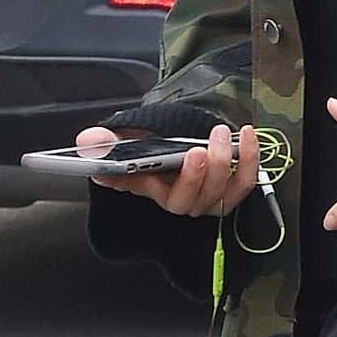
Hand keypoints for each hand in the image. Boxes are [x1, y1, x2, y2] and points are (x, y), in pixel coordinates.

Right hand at [73, 121, 259, 216]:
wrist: (176, 141)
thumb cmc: (150, 146)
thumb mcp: (123, 141)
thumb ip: (104, 143)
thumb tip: (88, 143)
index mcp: (153, 190)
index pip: (148, 193)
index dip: (149, 183)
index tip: (158, 162)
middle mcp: (183, 199)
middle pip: (191, 201)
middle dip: (195, 176)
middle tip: (196, 149)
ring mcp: (209, 196)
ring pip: (220, 195)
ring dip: (224, 166)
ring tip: (222, 135)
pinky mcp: (231, 187)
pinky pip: (244, 183)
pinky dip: (249, 161)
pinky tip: (247, 136)